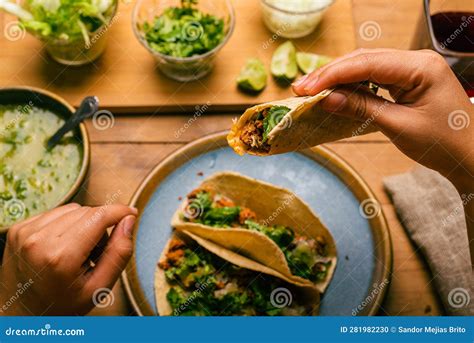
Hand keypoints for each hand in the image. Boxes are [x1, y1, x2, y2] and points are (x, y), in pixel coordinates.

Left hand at [0, 203, 136, 314]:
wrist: (22, 316)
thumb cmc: (62, 305)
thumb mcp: (99, 288)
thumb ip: (119, 253)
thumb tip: (128, 220)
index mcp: (60, 257)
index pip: (98, 217)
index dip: (120, 211)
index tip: (132, 213)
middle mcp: (39, 240)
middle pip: (87, 212)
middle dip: (100, 226)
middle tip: (98, 253)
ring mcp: (25, 233)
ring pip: (72, 210)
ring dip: (83, 224)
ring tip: (79, 251)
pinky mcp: (18, 229)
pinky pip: (55, 213)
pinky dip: (66, 224)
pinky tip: (63, 246)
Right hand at [292, 49, 472, 193]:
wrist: (468, 155)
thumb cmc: (442, 143)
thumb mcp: (398, 126)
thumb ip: (361, 108)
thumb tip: (326, 99)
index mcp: (420, 67)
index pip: (367, 63)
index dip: (333, 74)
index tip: (306, 88)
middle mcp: (415, 61)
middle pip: (364, 59)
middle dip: (330, 73)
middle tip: (300, 88)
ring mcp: (411, 69)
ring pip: (366, 66)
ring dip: (338, 78)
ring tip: (310, 90)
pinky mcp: (407, 80)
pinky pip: (374, 77)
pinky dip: (351, 85)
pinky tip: (334, 91)